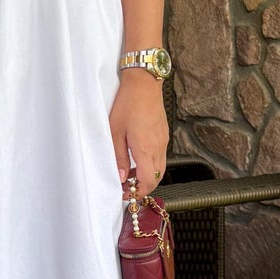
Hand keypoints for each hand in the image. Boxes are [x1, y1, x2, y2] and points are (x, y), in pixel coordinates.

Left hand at [110, 70, 168, 194]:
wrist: (144, 84)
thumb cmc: (128, 104)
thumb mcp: (116, 132)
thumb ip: (119, 157)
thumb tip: (121, 177)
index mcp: (146, 149)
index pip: (147, 182)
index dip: (137, 192)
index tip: (125, 194)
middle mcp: (158, 148)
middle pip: (156, 178)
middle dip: (142, 188)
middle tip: (126, 188)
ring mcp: (163, 141)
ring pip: (159, 169)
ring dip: (146, 177)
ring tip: (129, 175)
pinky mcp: (163, 135)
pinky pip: (160, 157)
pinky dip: (150, 165)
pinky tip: (137, 160)